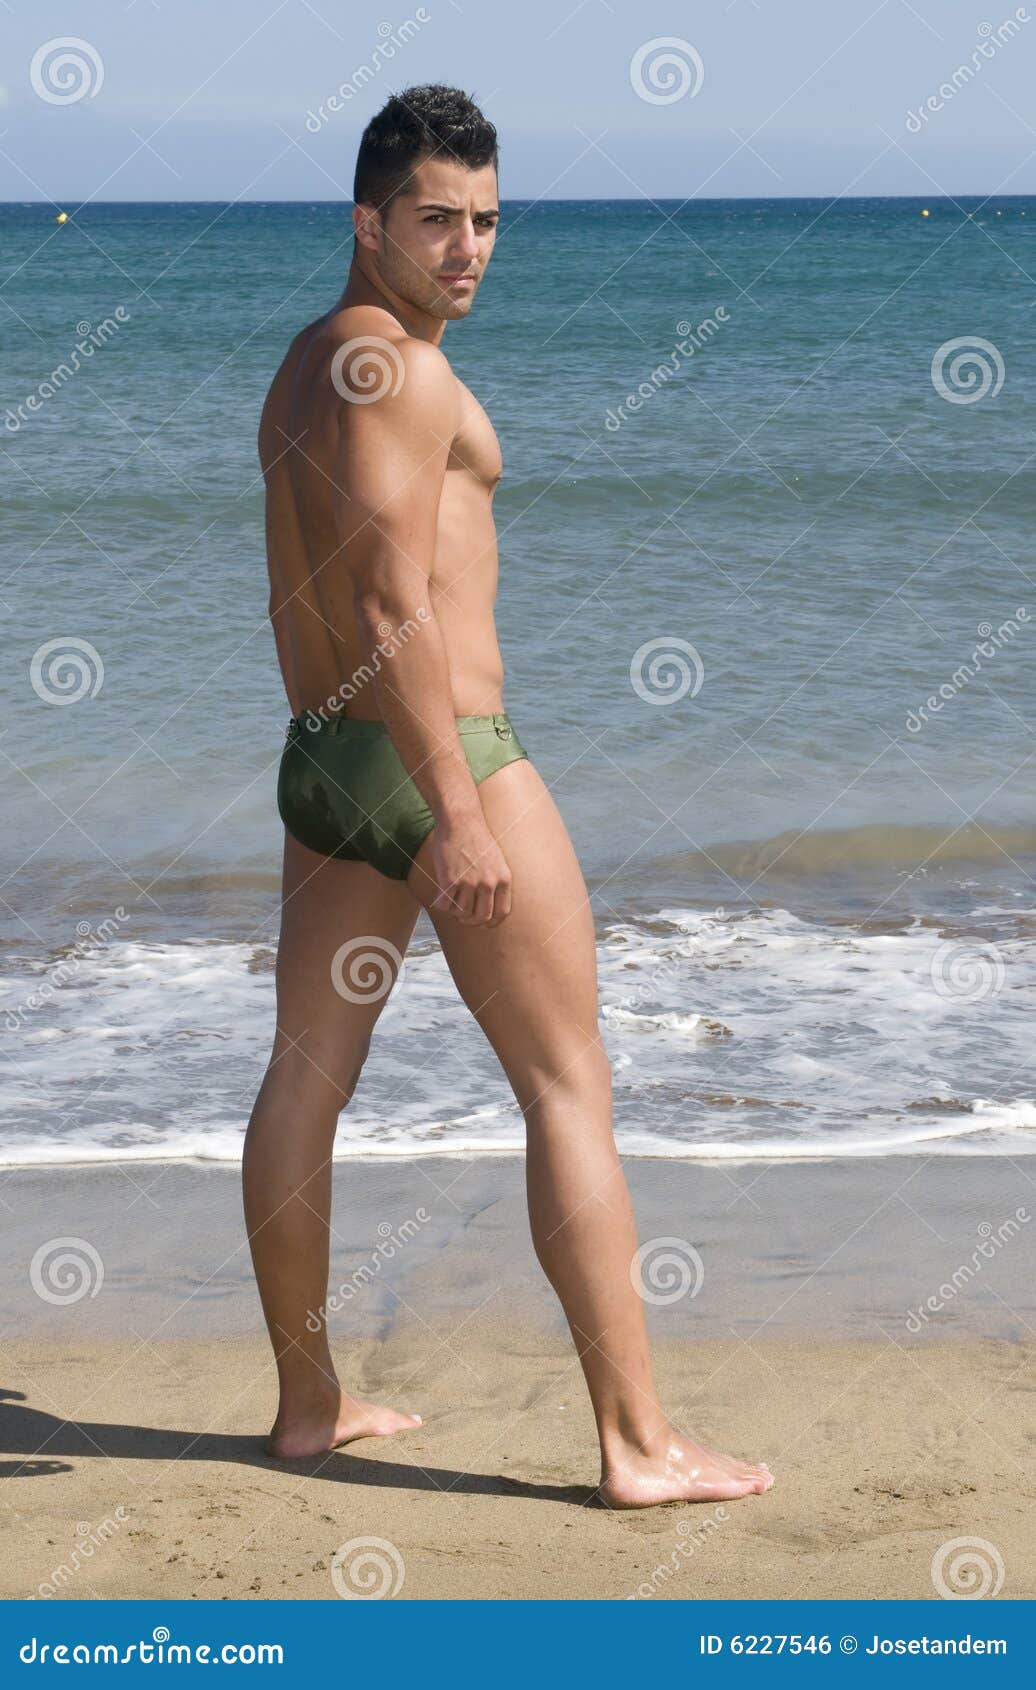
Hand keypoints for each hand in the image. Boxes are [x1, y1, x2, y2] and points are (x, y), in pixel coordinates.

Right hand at [426, 810, 512, 926]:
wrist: (460, 820)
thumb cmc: (476, 837)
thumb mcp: (496, 859)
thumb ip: (495, 881)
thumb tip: (486, 904)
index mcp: (504, 879)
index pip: (502, 912)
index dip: (492, 922)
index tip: (484, 923)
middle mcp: (489, 883)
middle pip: (481, 917)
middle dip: (471, 921)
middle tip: (463, 916)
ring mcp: (470, 882)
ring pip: (462, 912)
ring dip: (455, 911)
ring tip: (451, 902)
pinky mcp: (450, 880)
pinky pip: (445, 905)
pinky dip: (441, 904)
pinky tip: (440, 896)